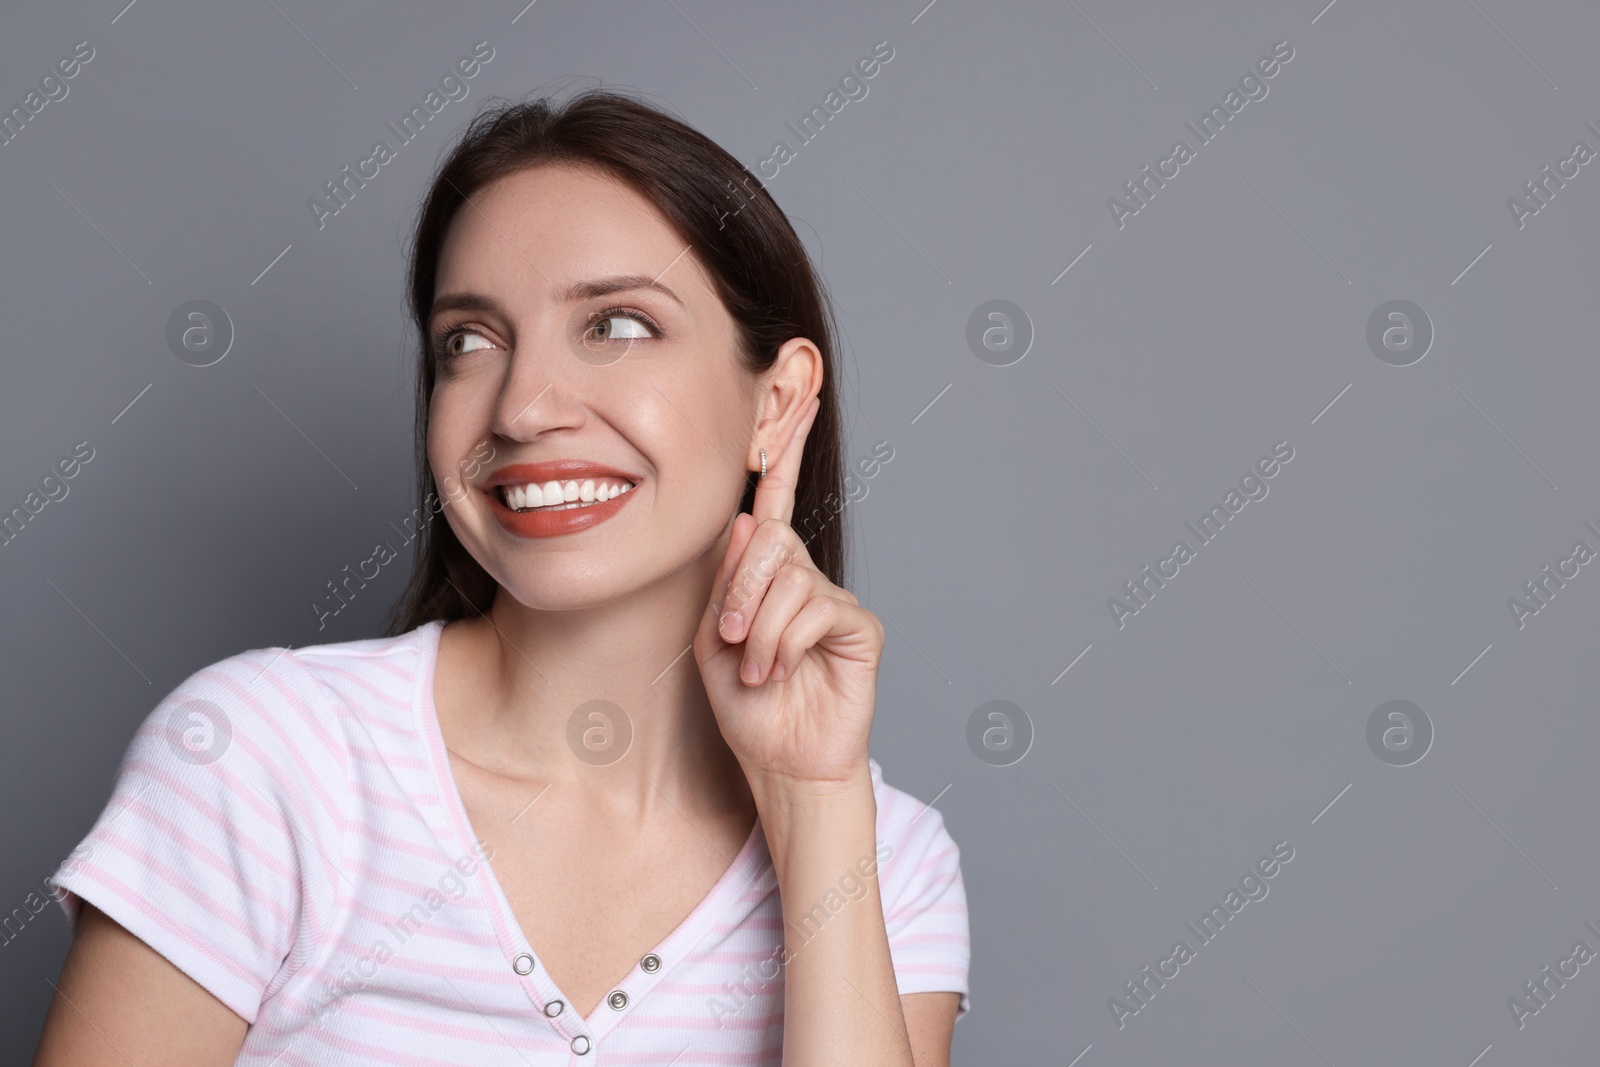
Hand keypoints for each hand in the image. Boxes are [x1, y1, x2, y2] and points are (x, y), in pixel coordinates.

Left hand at [693, 397, 884, 792]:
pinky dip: (786, 641)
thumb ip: (725, 580)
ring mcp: (835, 600)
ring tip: (757, 667)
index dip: (786, 449)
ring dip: (760, 628)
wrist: (780, 762)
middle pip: (771, 538)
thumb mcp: (713, 638)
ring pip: (789, 577)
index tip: (800, 395)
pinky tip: (780, 671)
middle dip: (741, 588)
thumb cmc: (746, 705)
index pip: (775, 500)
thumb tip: (748, 520)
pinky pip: (817, 606)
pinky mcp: (860, 626)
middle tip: (732, 638)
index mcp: (766, 574)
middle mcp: (804, 577)